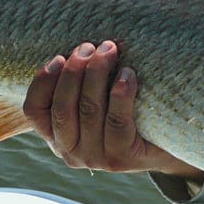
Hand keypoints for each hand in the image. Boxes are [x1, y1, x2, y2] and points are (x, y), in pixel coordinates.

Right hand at [22, 40, 203, 181]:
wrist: (168, 147)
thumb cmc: (129, 114)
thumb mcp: (98, 102)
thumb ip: (80, 83)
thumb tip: (80, 45)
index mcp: (57, 137)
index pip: (35, 110)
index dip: (43, 82)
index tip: (59, 57)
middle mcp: (71, 152)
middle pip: (62, 108)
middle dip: (74, 71)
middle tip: (89, 47)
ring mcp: (96, 158)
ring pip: (89, 111)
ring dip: (97, 74)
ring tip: (109, 50)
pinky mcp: (121, 158)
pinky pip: (117, 122)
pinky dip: (120, 94)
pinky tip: (127, 75)